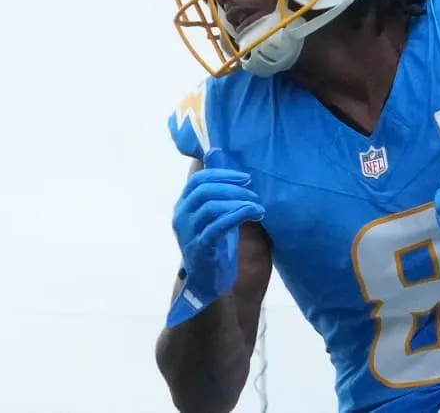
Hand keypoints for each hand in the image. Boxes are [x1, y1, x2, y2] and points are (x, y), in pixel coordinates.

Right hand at [167, 149, 264, 326]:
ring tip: (258, 206)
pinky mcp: (201, 249)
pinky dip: (238, 215)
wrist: (208, 284)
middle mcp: (182, 217)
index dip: (222, 173)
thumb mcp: (216, 215)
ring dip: (239, 201)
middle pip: (204, 189)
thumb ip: (219, 191)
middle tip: (254, 192)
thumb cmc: (215, 246)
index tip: (245, 177)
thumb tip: (220, 155)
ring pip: (211, 206)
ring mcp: (188, 234)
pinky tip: (255, 215)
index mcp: (184, 206)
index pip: (198, 179)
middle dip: (232, 186)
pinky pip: (218, 226)